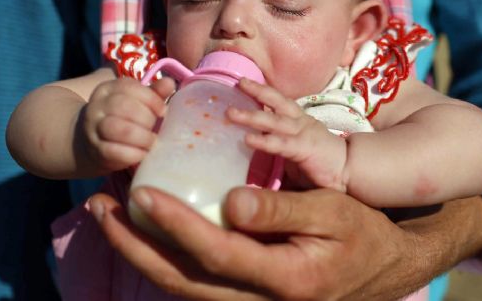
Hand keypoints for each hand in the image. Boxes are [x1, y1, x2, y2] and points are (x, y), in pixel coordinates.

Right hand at [79, 77, 174, 172]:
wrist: (95, 142)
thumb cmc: (125, 118)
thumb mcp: (138, 102)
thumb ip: (154, 93)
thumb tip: (169, 83)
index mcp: (108, 89)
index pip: (129, 87)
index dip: (151, 99)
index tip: (163, 111)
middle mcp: (97, 106)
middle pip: (123, 106)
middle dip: (146, 119)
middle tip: (156, 128)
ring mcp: (94, 129)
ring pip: (118, 129)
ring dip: (142, 137)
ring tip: (152, 142)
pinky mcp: (96, 151)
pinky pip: (114, 151)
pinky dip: (134, 154)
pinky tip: (144, 154)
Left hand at [90, 186, 437, 300]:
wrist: (383, 270)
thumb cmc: (361, 234)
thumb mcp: (333, 213)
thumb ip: (281, 210)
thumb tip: (229, 203)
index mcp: (282, 278)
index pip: (214, 252)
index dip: (173, 223)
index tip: (140, 191)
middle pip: (180, 280)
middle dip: (132, 244)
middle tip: (99, 205)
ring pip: (180, 287)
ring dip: (138, 252)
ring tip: (108, 214)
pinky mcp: (243, 298)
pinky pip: (194, 284)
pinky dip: (162, 257)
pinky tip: (143, 231)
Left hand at [227, 78, 347, 190]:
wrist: (351, 171)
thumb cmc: (322, 166)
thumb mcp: (296, 155)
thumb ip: (276, 153)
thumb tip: (251, 161)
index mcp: (298, 120)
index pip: (278, 102)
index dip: (261, 92)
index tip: (242, 84)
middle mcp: (300, 122)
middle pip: (276, 101)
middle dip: (256, 90)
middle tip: (237, 82)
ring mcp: (303, 133)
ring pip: (274, 120)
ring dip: (251, 115)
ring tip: (230, 112)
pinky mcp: (305, 148)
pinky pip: (280, 143)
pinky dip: (263, 141)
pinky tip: (247, 139)